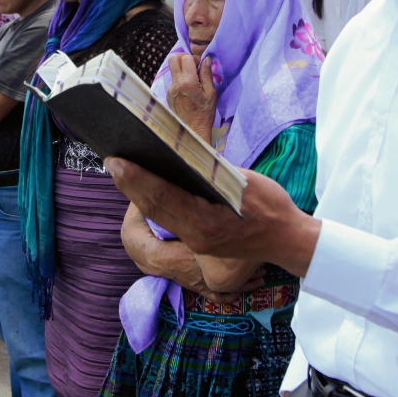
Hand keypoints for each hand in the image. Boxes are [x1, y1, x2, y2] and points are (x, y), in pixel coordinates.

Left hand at [105, 158, 318, 277]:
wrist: (286, 240)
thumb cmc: (271, 207)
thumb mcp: (244, 181)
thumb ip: (211, 172)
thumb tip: (182, 155)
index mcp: (206, 221)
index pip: (163, 196)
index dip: (137, 179)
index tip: (117, 162)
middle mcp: (195, 235)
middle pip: (154, 207)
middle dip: (129, 183)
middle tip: (111, 159)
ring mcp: (195, 242)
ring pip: (158, 215)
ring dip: (137, 193)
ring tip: (120, 169)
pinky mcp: (198, 241)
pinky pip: (169, 220)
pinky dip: (154, 202)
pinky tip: (143, 186)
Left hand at [166, 54, 215, 141]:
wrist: (193, 130)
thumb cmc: (205, 113)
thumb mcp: (211, 93)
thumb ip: (207, 74)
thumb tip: (206, 59)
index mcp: (188, 83)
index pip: (185, 58)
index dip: (194, 58)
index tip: (200, 64)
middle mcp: (176, 84)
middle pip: (173, 59)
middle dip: (183, 58)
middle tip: (193, 65)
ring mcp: (170, 89)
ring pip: (172, 69)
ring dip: (182, 69)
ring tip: (193, 79)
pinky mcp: (168, 94)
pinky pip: (173, 80)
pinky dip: (180, 79)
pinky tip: (189, 89)